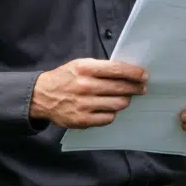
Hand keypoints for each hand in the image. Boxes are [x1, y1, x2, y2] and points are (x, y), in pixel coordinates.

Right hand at [30, 59, 146, 127]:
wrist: (42, 96)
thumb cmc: (65, 78)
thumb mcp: (80, 64)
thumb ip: (101, 67)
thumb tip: (127, 72)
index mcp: (86, 69)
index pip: (118, 70)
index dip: (135, 73)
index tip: (144, 75)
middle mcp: (85, 86)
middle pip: (121, 88)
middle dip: (135, 88)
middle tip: (141, 88)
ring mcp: (84, 104)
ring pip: (118, 104)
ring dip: (124, 100)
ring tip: (124, 97)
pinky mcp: (83, 120)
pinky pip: (108, 118)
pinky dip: (112, 113)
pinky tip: (109, 108)